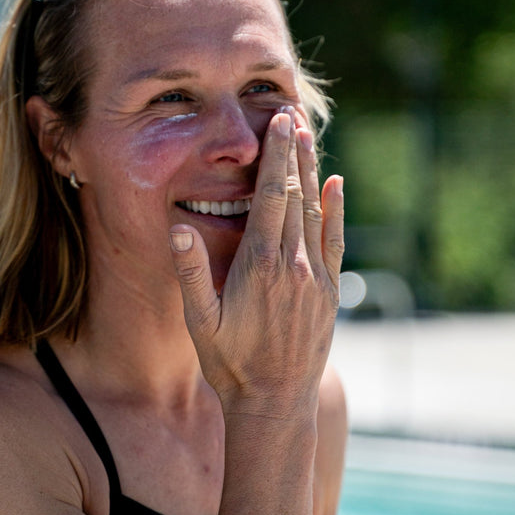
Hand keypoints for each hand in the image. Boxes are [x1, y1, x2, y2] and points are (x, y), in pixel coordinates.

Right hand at [168, 107, 343, 414]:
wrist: (275, 401)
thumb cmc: (230, 363)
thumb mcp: (200, 321)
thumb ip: (191, 273)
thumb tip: (178, 230)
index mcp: (261, 265)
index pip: (272, 196)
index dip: (277, 156)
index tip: (279, 122)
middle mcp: (294, 265)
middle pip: (297, 194)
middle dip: (294, 151)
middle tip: (293, 113)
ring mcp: (316, 277)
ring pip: (316, 211)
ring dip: (313, 171)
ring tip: (309, 135)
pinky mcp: (328, 291)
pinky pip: (334, 240)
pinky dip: (335, 209)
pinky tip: (336, 184)